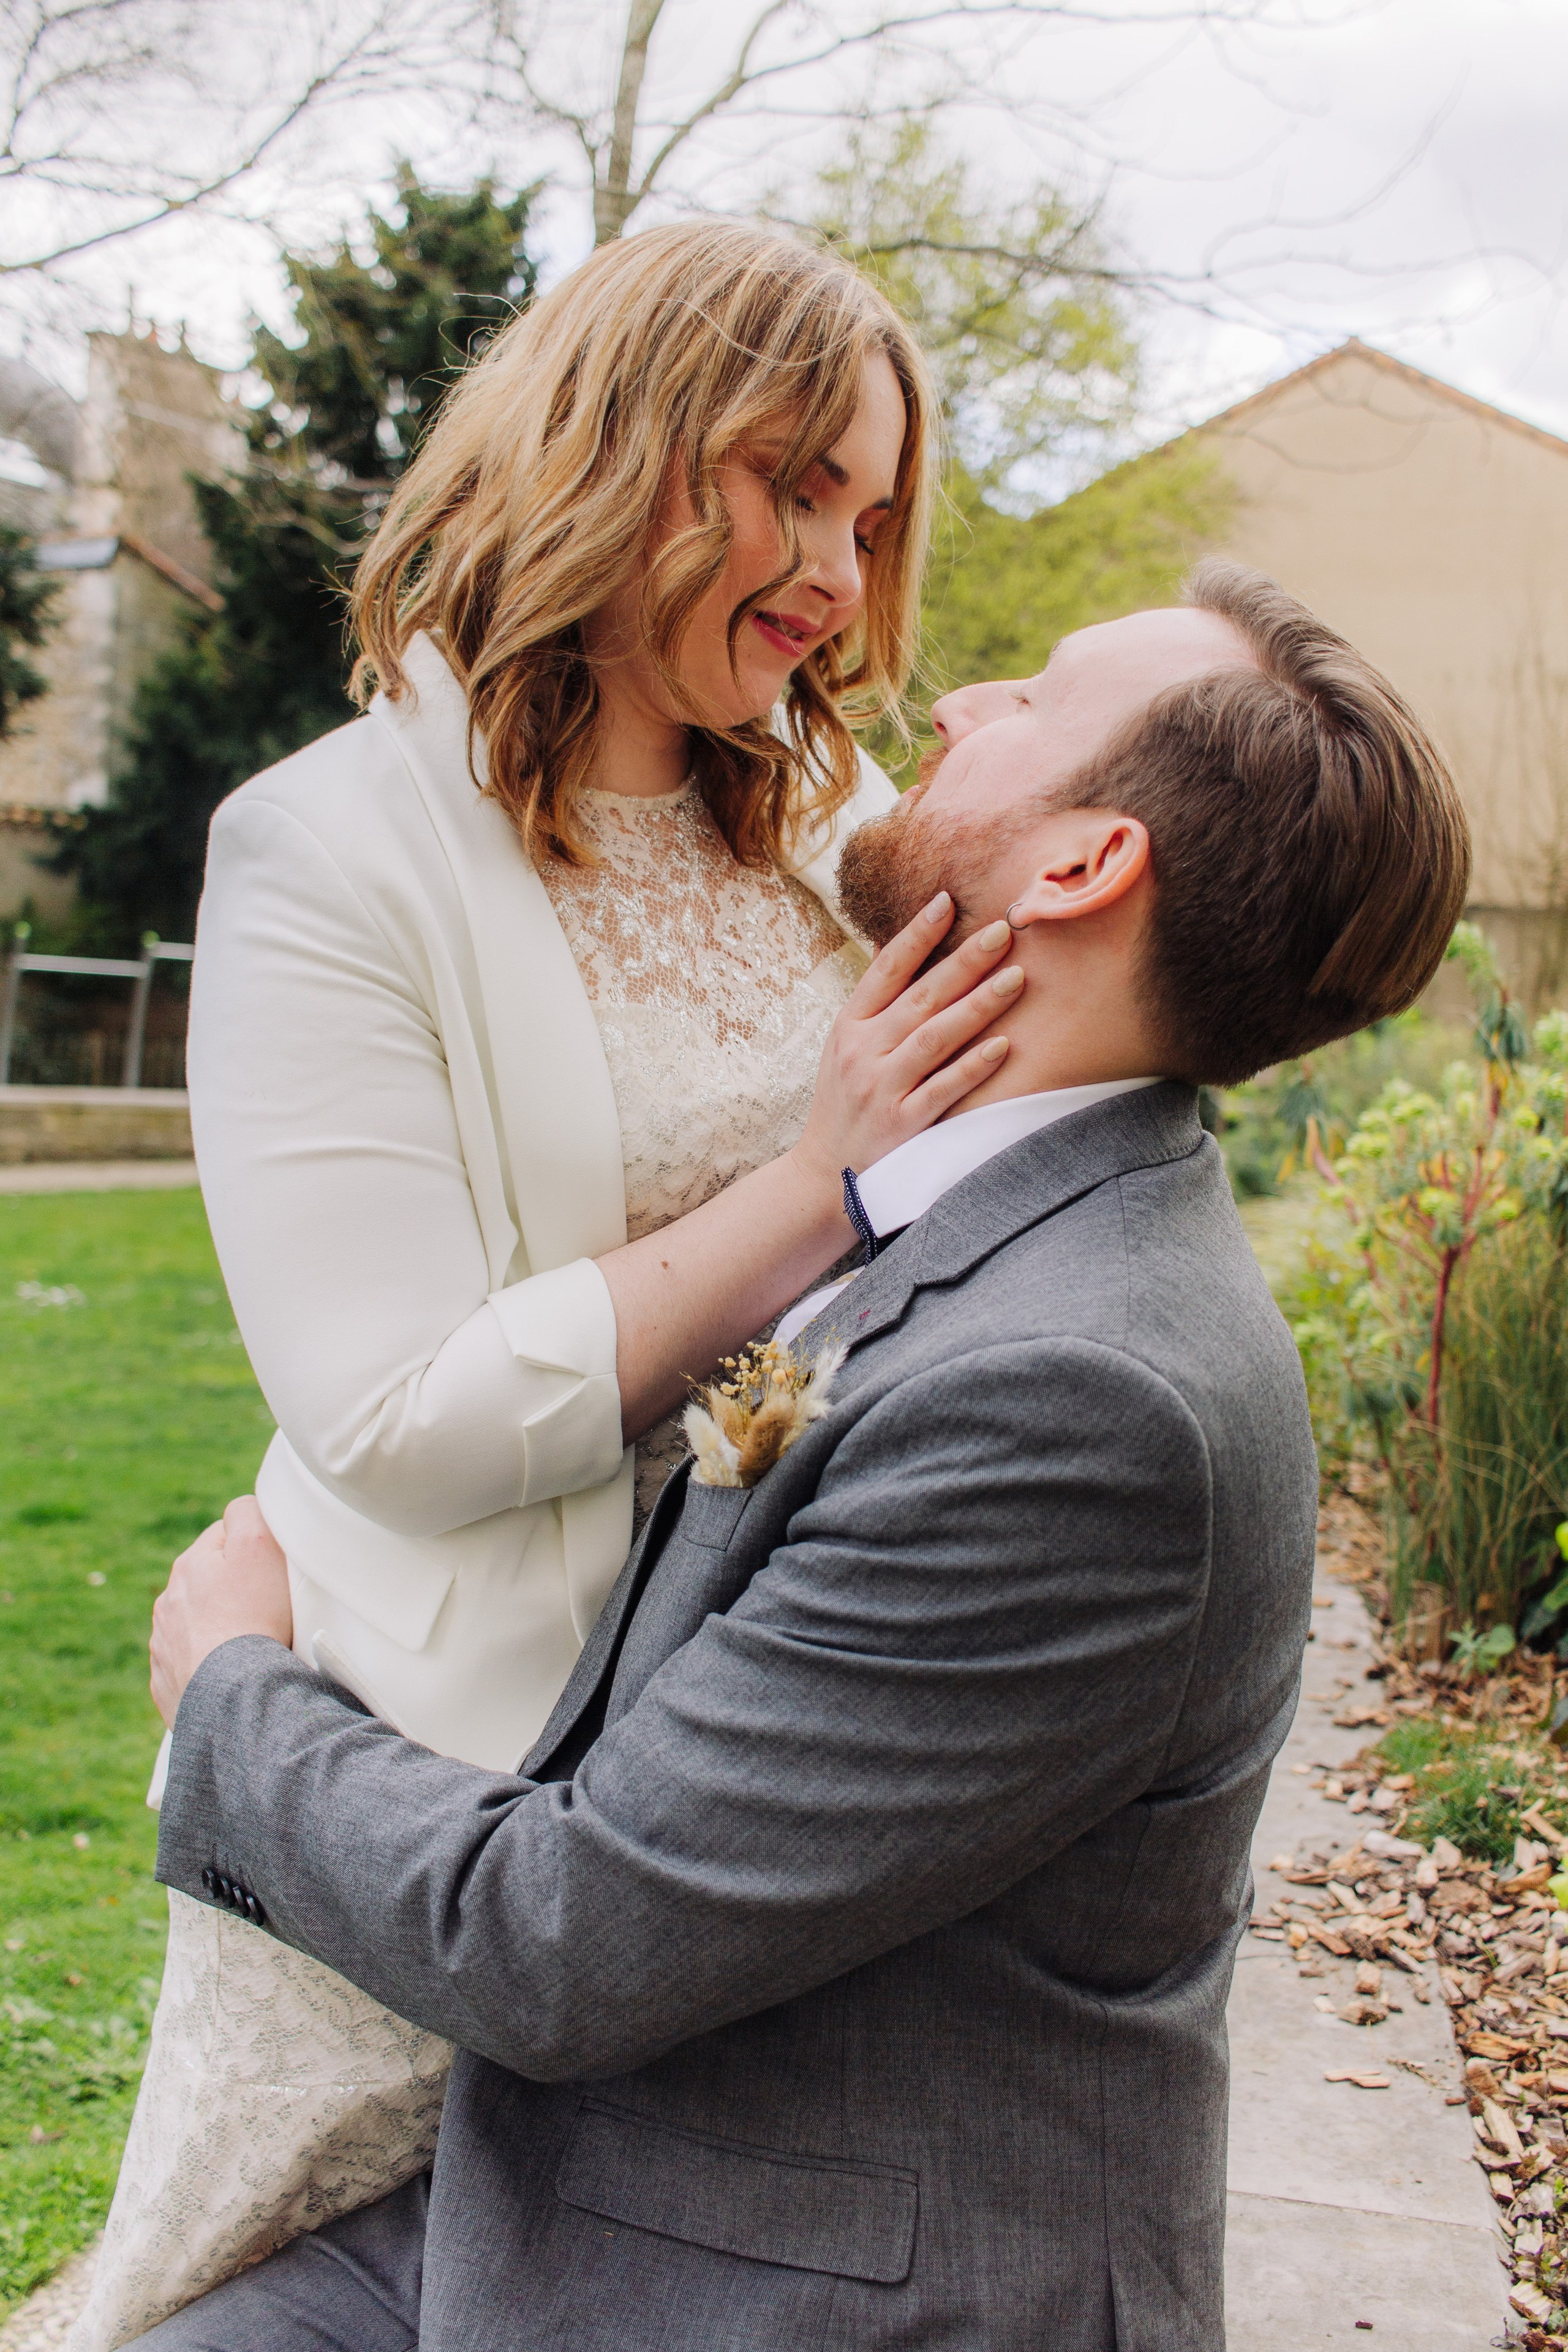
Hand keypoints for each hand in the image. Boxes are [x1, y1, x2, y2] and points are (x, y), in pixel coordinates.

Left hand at [149, 1497, 293, 1728]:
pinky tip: (233, 1673)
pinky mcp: (169, 1684)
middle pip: (208, 1582)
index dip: (253, 1547)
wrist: (232, 1696)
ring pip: (197, 1624)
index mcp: (188, 1565)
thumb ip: (247, 1512)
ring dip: (219, 1627)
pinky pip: (193, 1666)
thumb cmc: (253, 1618)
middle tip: (268, 1607)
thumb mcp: (258, 1544)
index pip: (223, 1536)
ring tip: (252, 1644)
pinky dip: (210, 1666)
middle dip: (233, 1589)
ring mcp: (164, 1645)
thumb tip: (240, 1508)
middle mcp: (168, 1602)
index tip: (273, 1568)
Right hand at [793, 893, 1019, 1190]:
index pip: (885, 971)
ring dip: (978, 1005)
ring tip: (1017, 977)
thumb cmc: (844, 1105)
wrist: (824, 1176)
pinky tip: (1003, 1045)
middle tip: (1004, 930)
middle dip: (964, 961)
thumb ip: (875, 1005)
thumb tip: (901, 948)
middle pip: (920, 997)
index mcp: (849, 1027)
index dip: (916, 935)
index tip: (947, 901)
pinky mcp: (904, 1125)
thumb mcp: (844, 1049)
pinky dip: (973, 1066)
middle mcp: (864, 1053)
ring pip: (935, 1037)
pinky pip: (944, 1089)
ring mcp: (883, 1089)